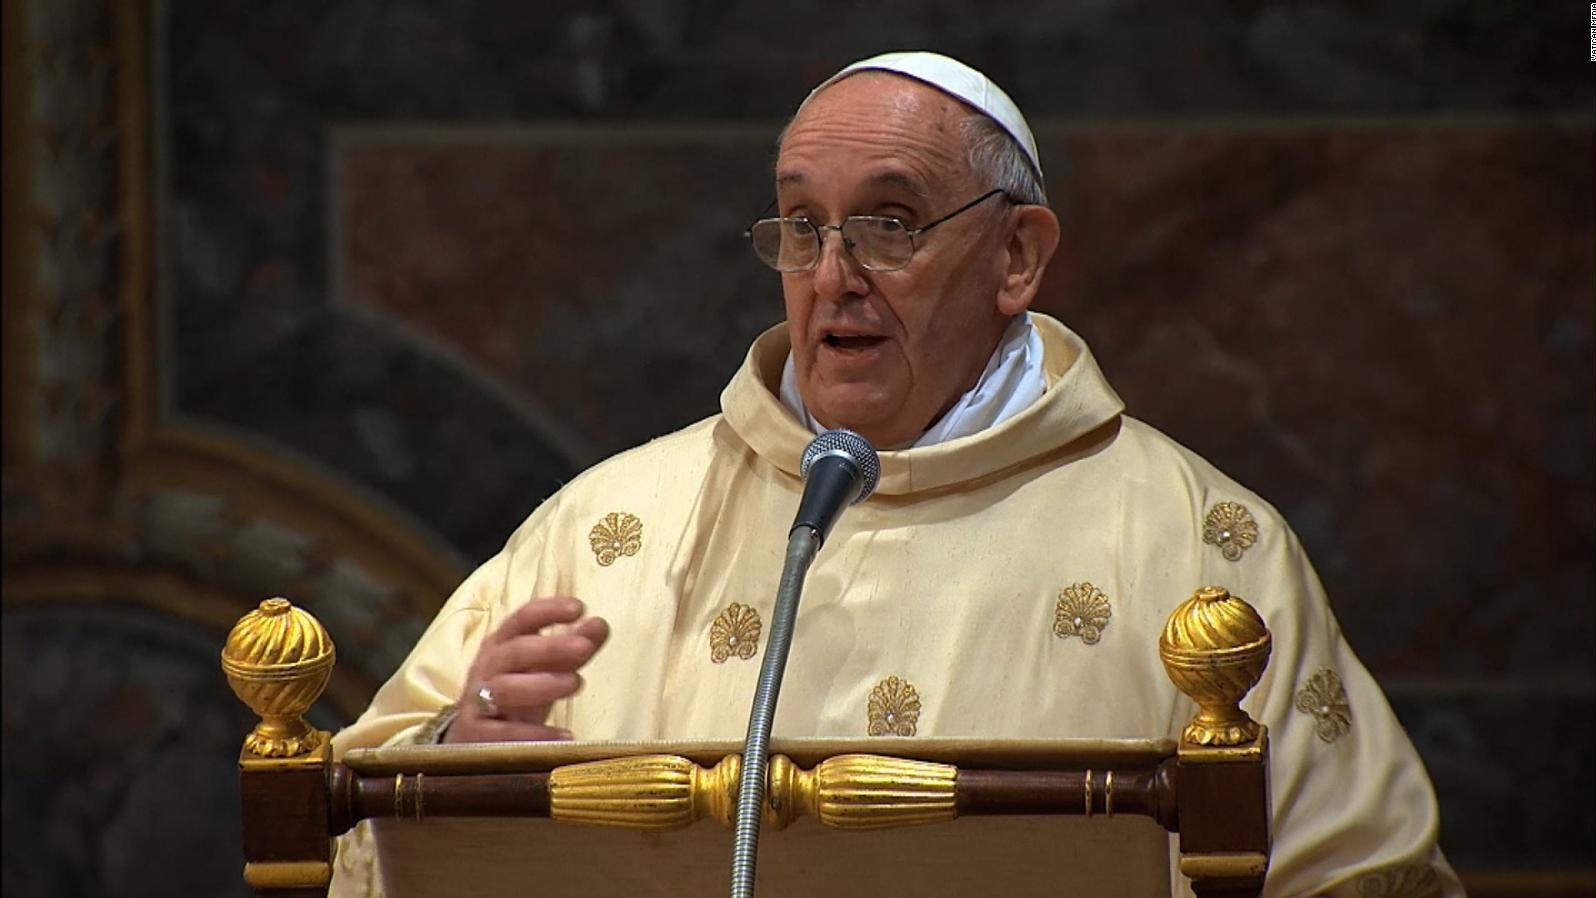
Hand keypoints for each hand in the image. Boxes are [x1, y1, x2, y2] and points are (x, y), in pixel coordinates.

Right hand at [445, 596, 609, 742]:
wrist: (472, 739)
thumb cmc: (515, 694)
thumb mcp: (543, 669)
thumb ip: (572, 649)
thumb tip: (600, 624)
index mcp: (503, 644)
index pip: (522, 619)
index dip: (548, 611)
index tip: (578, 608)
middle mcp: (488, 667)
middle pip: (516, 651)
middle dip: (550, 647)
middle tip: (584, 647)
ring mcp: (478, 700)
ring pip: (506, 688)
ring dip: (542, 684)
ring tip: (577, 683)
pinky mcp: (476, 734)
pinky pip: (504, 733)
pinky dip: (534, 735)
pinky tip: (565, 736)